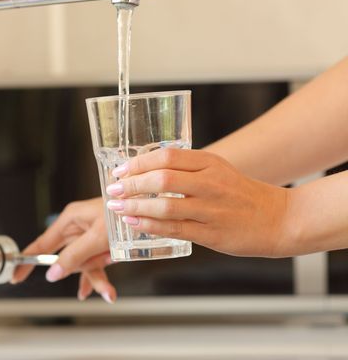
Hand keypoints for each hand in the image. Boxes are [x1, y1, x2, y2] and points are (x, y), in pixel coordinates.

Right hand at [12, 197, 116, 303]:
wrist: (145, 207)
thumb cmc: (120, 213)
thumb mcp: (96, 236)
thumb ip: (74, 255)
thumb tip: (53, 272)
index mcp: (70, 220)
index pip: (42, 243)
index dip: (28, 259)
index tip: (15, 275)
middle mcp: (78, 228)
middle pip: (67, 258)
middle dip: (78, 272)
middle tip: (85, 285)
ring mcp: (90, 236)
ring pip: (84, 264)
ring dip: (95, 278)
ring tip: (108, 291)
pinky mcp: (101, 242)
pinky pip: (96, 263)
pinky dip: (101, 276)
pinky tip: (107, 291)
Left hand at [106, 149, 294, 257]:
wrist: (278, 218)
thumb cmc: (243, 194)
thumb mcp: (219, 170)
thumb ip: (189, 169)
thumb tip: (149, 172)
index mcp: (210, 162)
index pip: (167, 156)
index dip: (138, 163)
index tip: (120, 170)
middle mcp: (210, 183)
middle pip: (162, 178)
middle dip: (131, 184)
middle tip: (113, 188)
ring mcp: (212, 209)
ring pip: (165, 205)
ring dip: (136, 205)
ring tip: (117, 207)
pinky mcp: (212, 233)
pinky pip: (174, 228)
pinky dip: (150, 225)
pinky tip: (134, 222)